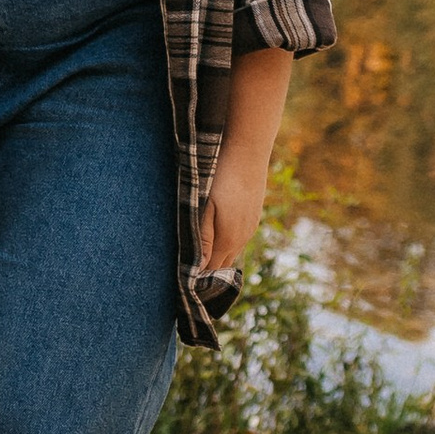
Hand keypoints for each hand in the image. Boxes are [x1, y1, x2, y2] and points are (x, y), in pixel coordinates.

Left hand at [199, 144, 269, 274]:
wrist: (247, 153)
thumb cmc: (220, 178)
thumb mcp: (206, 208)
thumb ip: (204, 238)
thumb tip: (199, 268)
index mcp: (228, 239)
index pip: (211, 270)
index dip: (197, 277)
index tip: (181, 280)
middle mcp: (242, 239)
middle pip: (222, 265)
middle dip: (207, 271)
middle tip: (186, 273)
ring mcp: (250, 229)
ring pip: (232, 253)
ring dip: (217, 258)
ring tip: (199, 259)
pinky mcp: (253, 218)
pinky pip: (239, 240)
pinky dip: (227, 245)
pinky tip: (216, 237)